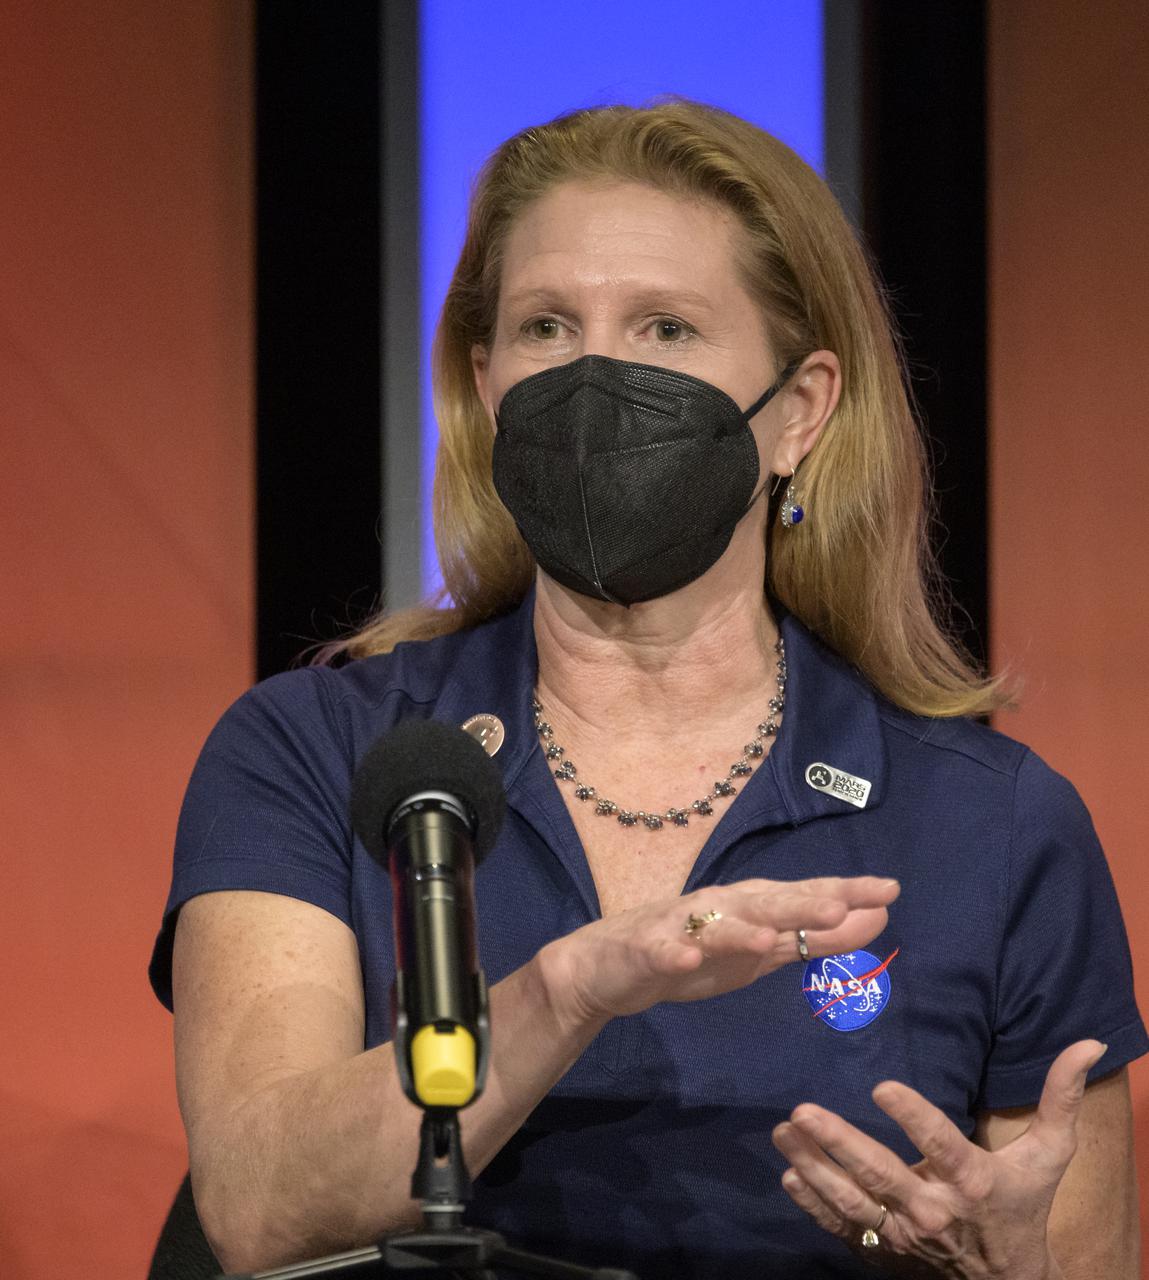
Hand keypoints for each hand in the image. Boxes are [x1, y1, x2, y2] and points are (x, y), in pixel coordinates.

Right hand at [541, 875, 899, 1027]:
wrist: (608, 967)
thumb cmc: (692, 953)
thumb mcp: (761, 952)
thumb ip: (817, 937)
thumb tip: (880, 917)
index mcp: (750, 908)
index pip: (802, 898)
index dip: (844, 894)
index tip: (890, 890)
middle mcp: (719, 908)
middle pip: (765, 903)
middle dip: (801, 903)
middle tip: (843, 902)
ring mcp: (680, 928)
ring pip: (714, 926)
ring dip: (741, 928)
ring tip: (771, 935)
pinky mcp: (645, 951)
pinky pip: (660, 954)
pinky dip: (673, 955)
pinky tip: (686, 960)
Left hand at [772, 1039, 1107, 1278]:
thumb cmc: (1022, 1204)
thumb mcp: (1049, 1155)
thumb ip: (1061, 1098)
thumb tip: (1088, 1043)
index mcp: (972, 1181)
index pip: (939, 1145)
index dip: (913, 1117)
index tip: (882, 1086)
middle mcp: (933, 1210)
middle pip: (881, 1175)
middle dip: (841, 1142)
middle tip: (803, 1111)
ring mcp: (903, 1234)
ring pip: (851, 1200)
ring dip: (814, 1165)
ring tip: (785, 1130)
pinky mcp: (883, 1250)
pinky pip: (842, 1226)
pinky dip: (813, 1204)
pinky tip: (789, 1173)